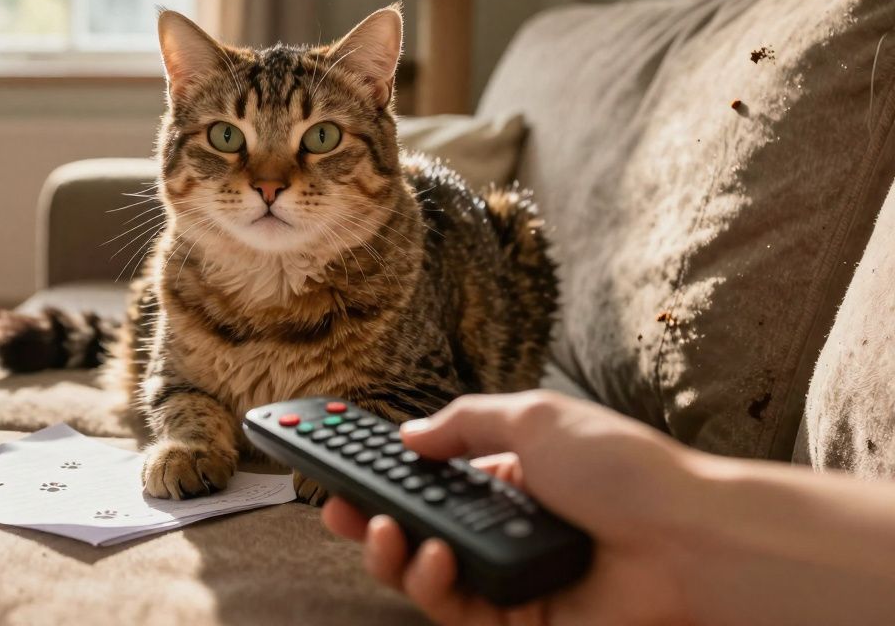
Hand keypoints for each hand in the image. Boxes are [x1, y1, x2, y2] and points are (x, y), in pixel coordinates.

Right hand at [322, 390, 694, 624]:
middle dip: (367, 519)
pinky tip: (432, 557)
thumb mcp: (535, 418)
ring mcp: (507, 574)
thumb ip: (465, 424)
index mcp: (504, 473)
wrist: (688, 538)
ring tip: (385, 533)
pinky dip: (431, 584)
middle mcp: (500, 525)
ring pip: (423, 574)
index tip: (338, 462)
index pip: (427, 476)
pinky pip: (455, 608)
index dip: (382, 472)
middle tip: (335, 508)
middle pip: (415, 528)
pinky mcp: (517, 619)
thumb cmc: (624, 470)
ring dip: (391, 553)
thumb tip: (410, 435)